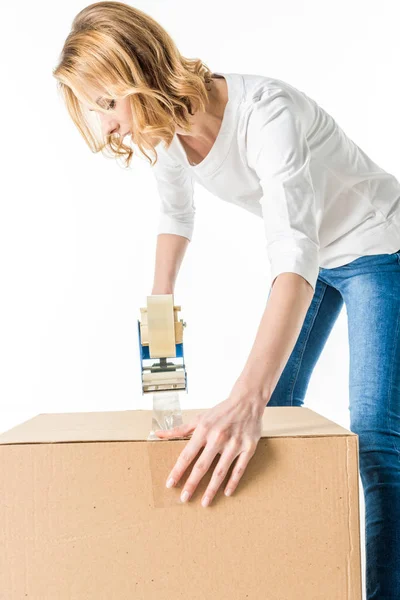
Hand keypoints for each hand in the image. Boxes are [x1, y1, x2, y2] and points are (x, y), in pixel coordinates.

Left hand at [154, 383, 265, 506]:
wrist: (247, 402)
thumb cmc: (221, 412)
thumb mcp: (199, 418)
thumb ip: (179, 429)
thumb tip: (158, 434)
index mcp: (204, 430)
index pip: (187, 454)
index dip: (178, 470)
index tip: (170, 484)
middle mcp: (218, 438)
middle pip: (202, 466)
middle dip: (192, 484)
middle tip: (184, 499)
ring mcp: (234, 444)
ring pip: (220, 471)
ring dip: (211, 489)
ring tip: (204, 502)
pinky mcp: (248, 447)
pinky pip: (239, 469)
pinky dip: (233, 482)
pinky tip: (226, 492)